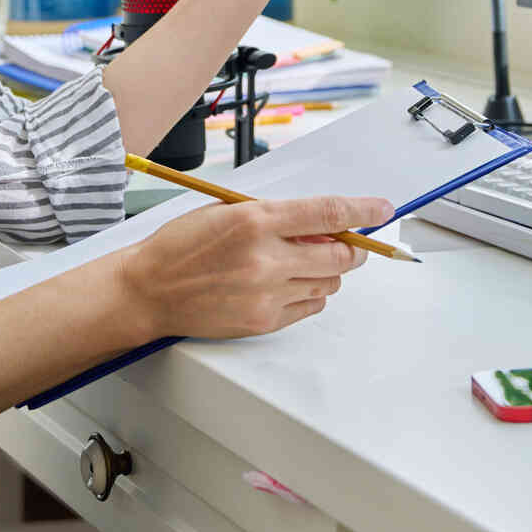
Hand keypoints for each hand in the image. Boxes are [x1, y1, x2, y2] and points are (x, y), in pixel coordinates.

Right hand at [117, 195, 395, 340]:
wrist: (149, 289)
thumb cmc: (181, 246)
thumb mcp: (228, 212)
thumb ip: (276, 217)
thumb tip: (322, 223)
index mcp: (256, 222)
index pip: (328, 212)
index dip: (363, 210)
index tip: (382, 210)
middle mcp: (266, 259)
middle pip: (340, 254)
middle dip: (352, 247)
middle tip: (349, 242)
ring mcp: (267, 295)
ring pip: (329, 283)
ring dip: (327, 270)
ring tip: (300, 262)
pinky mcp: (264, 321)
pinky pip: (311, 307)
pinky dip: (310, 293)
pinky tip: (287, 283)